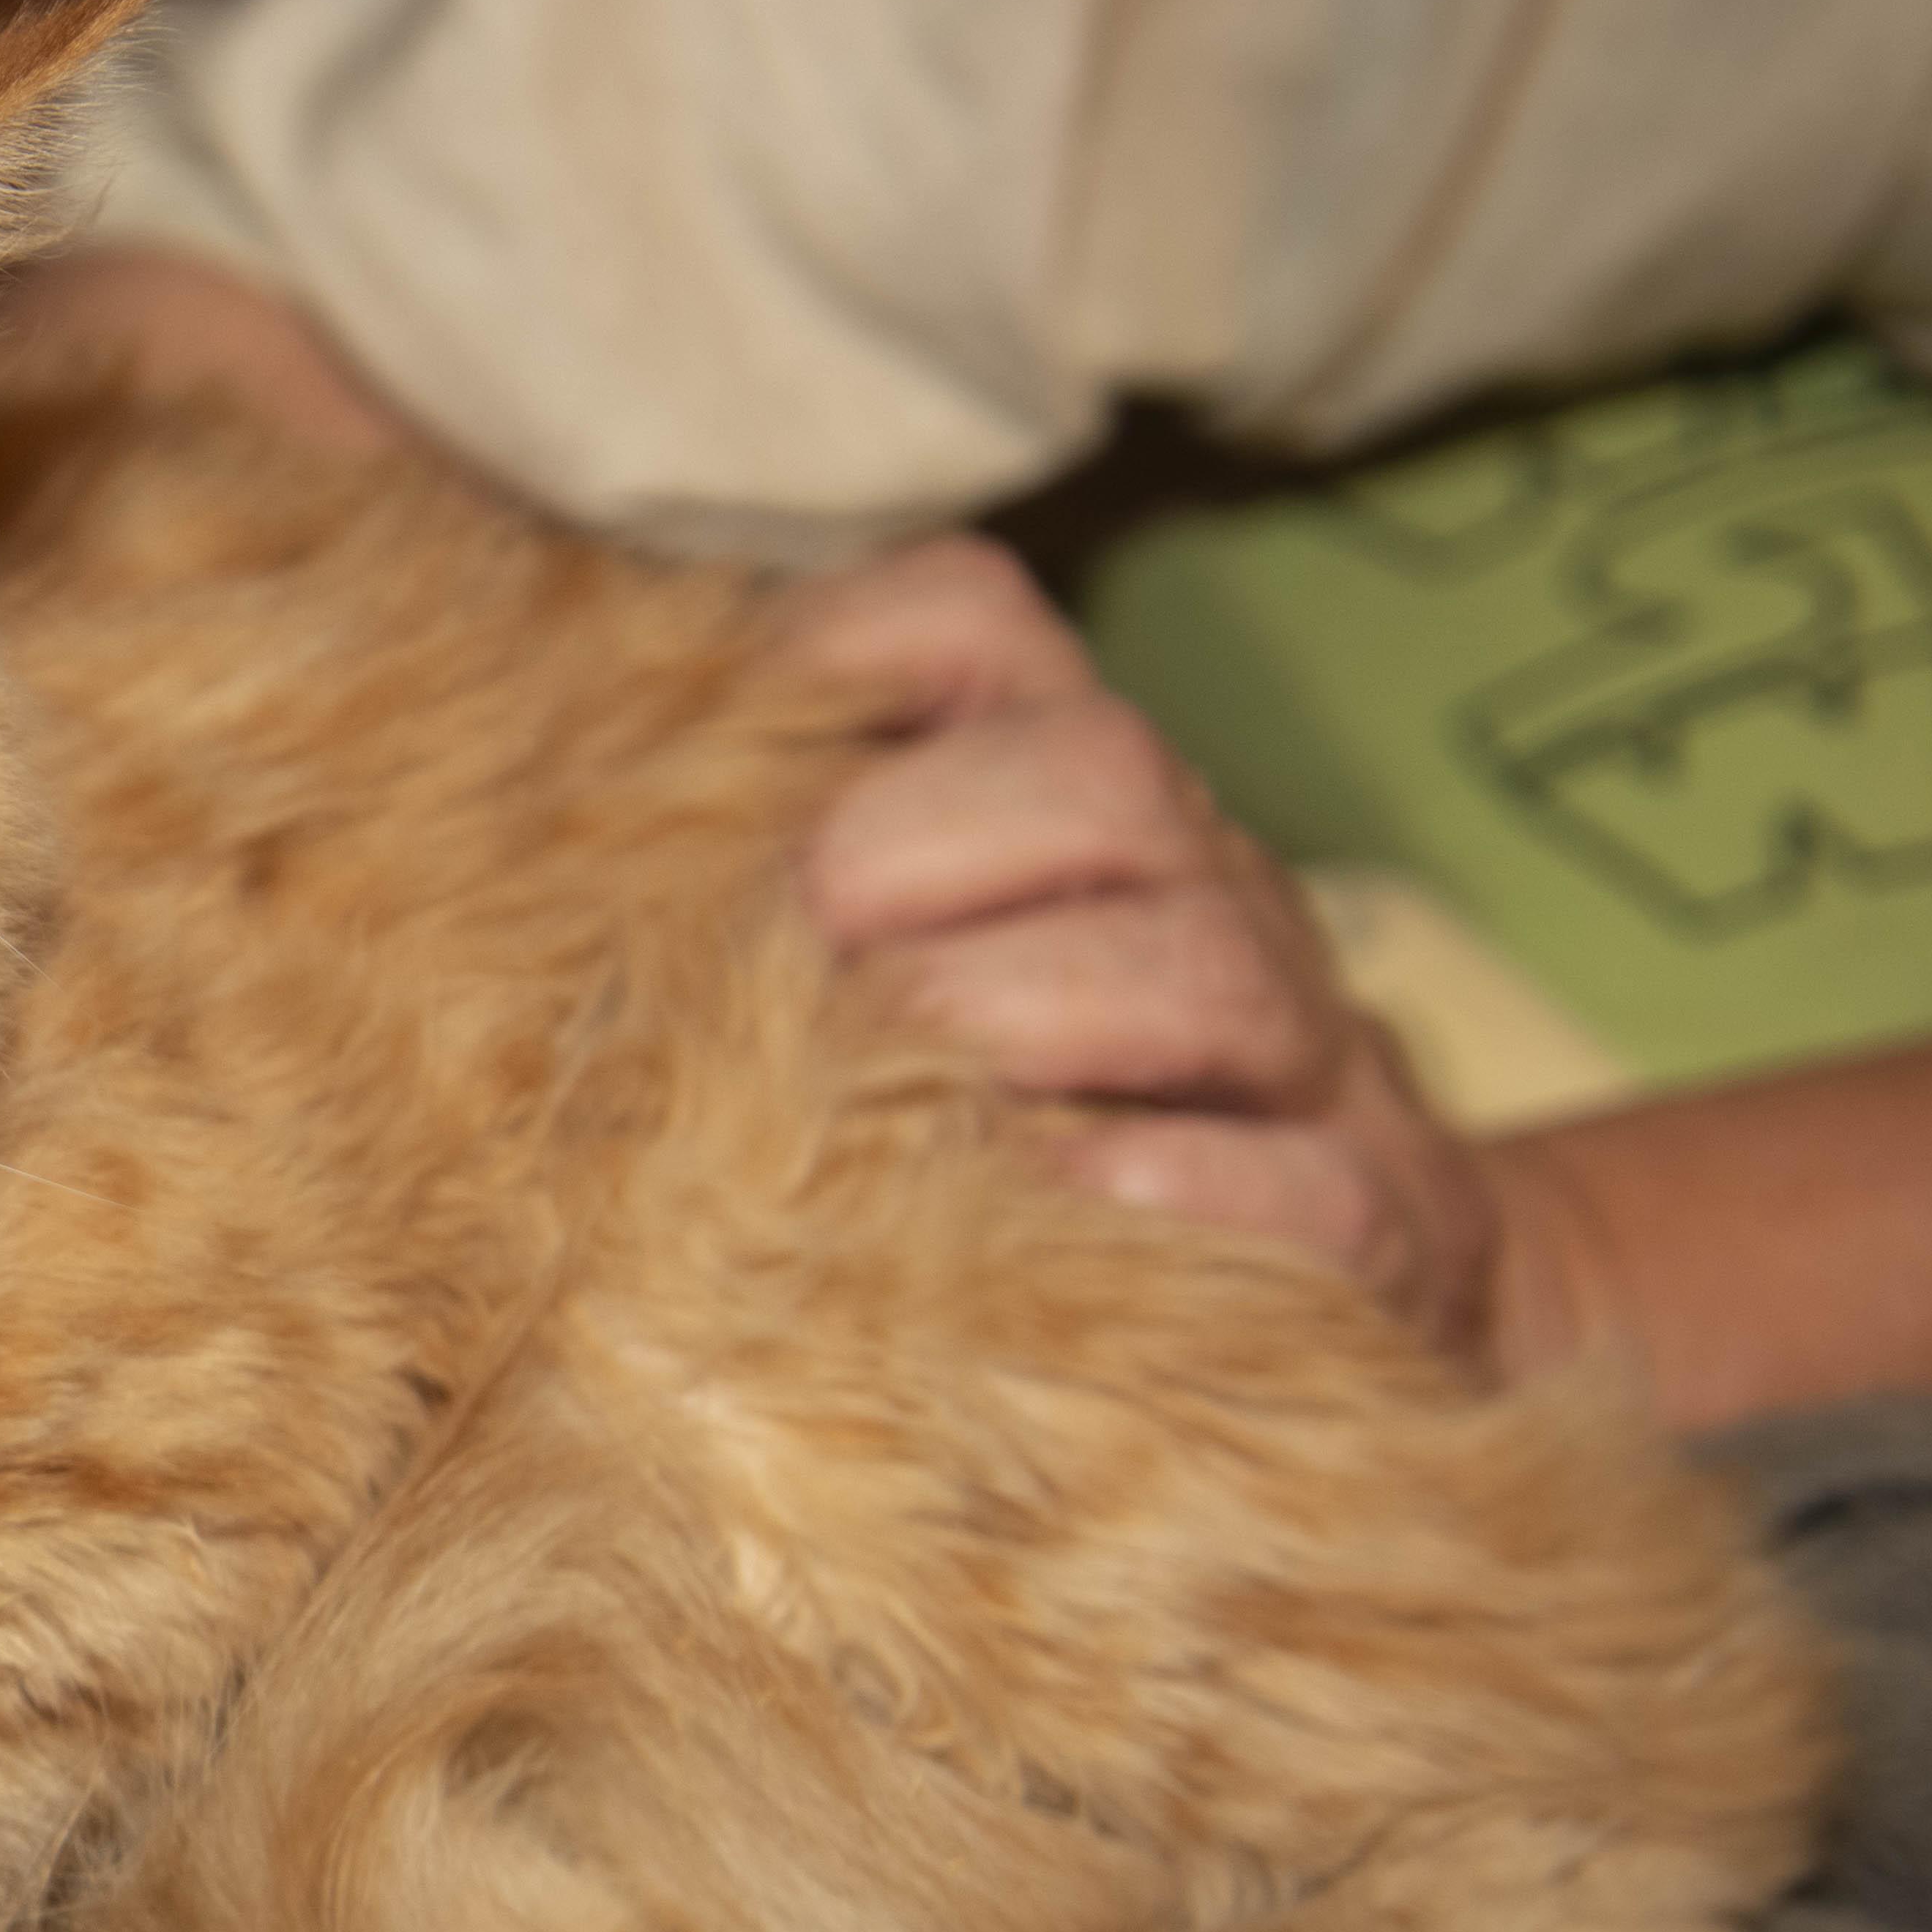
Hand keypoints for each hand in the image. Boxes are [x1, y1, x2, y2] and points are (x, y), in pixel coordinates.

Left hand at [775, 537, 1504, 1360]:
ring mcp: (1310, 1068)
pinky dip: (1168, 1190)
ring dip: (1013, 1014)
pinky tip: (1056, 1213)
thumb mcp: (923, 980)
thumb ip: (783, 910)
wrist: (1347, 1302)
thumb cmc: (1046, 1130)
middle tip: (799, 957)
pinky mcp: (1381, 1235)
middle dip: (914, 850)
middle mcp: (1210, 896)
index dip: (840, 652)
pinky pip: (1310, 1183)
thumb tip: (550, 882)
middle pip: (1102, 771)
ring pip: (1204, 966)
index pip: (974, 629)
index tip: (730, 770)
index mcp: (1083, 814)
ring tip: (888, 1100)